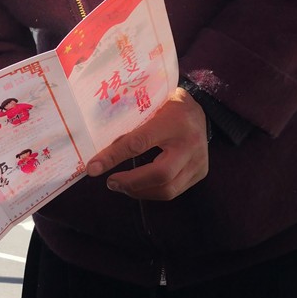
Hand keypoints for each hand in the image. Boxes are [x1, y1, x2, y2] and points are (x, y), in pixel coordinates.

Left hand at [86, 87, 208, 200]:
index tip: (94, 168)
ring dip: (139, 191)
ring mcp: (198, 161)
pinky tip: (138, 187)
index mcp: (174, 122)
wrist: (203, 109)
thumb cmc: (168, 106)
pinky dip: (152, 192)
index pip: (139, 143)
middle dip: (131, 183)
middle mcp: (190, 144)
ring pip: (167, 189)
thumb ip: (130, 124)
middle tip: (110, 182)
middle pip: (160, 174)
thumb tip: (100, 146)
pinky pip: (174, 191)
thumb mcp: (150, 106)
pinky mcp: (200, 173)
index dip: (114, 157)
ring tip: (121, 185)